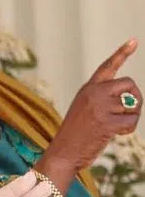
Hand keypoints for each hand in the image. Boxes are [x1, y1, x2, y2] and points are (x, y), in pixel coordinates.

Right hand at [39, 38, 140, 184]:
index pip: (107, 67)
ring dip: (130, 118)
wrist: (62, 155)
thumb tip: (132, 101)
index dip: (122, 53)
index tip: (134, 41)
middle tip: (130, 111)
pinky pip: (132, 121)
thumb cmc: (74, 137)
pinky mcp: (106, 122)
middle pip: (129, 84)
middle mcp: (94, 94)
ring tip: (115, 128)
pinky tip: (117, 134)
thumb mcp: (84, 112)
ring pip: (133, 105)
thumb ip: (103, 101)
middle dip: (135, 97)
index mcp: (87, 90)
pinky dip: (129, 130)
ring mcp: (100, 107)